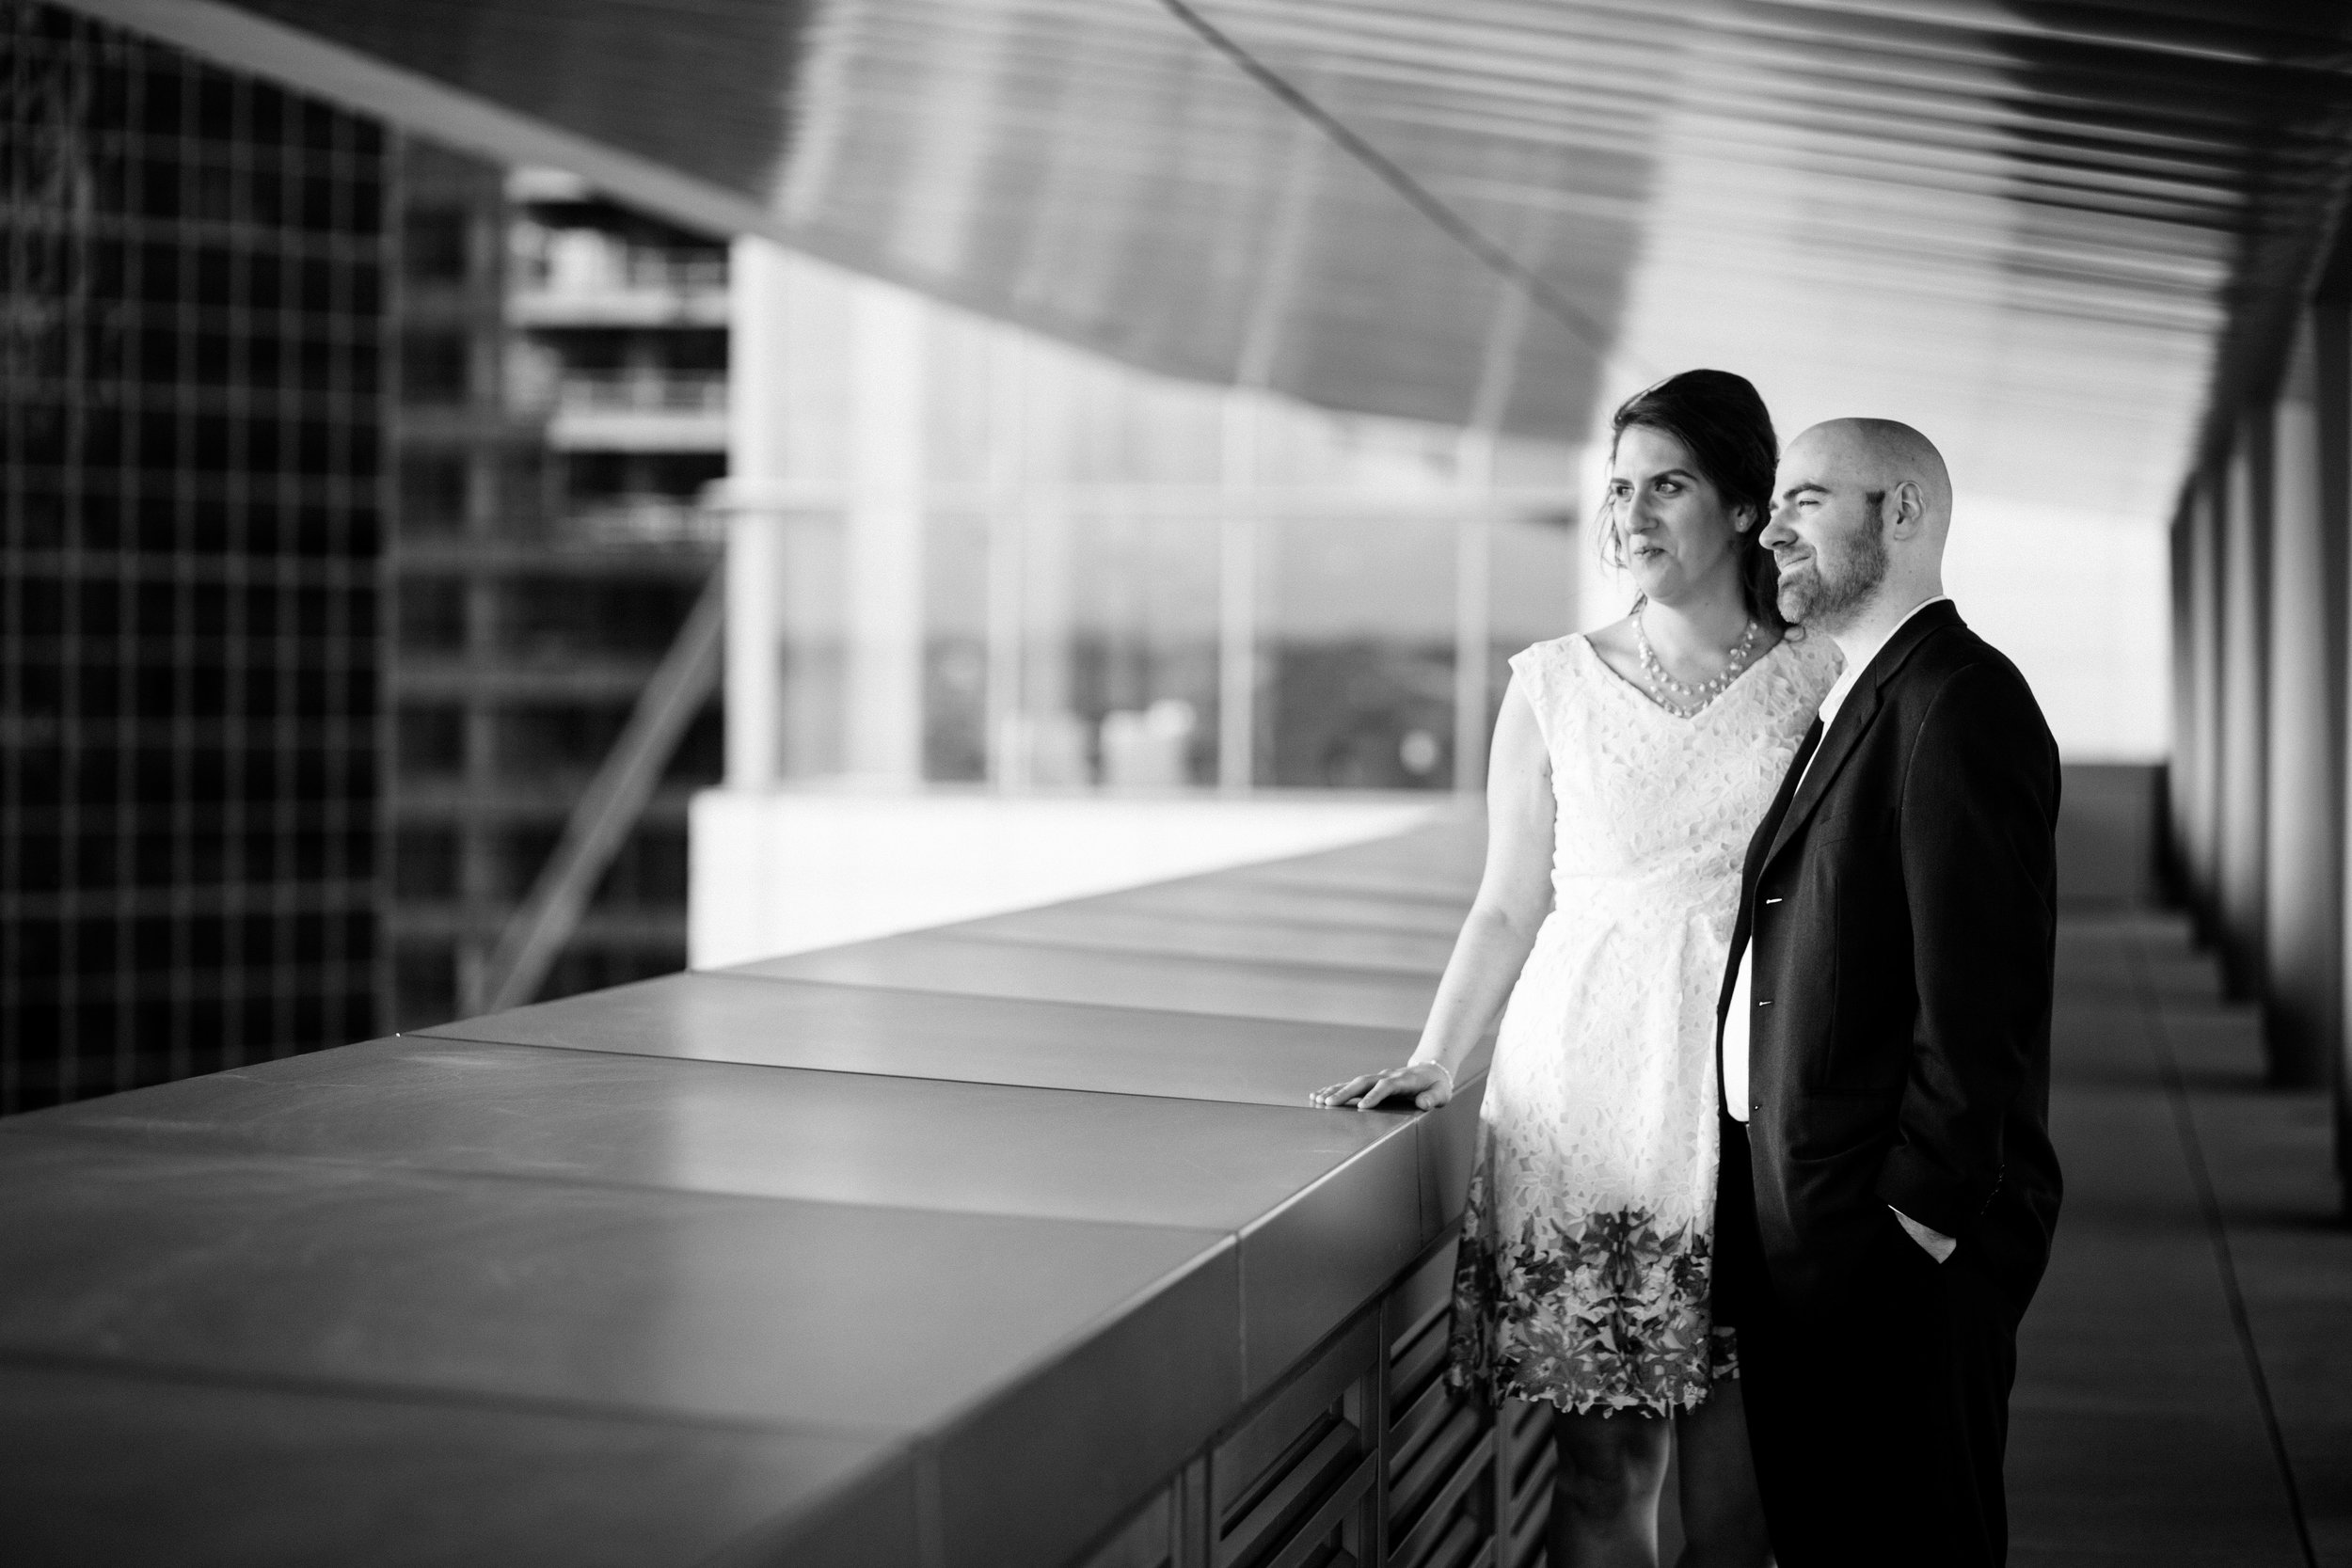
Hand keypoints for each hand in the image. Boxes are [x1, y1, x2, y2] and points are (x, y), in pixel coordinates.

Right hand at [1309, 1061, 1453, 1111]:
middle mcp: (1387, 1076)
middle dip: (1345, 1093)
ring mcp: (1378, 1078)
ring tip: (1317, 1099)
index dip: (1375, 1096)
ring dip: (1336, 1091)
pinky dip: (1335, 1090)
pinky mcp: (1371, 1083)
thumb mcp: (1441, 1093)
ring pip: (1354, 1083)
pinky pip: (1351, 1085)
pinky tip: (1319, 1096)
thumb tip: (1423, 1103)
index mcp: (1404, 1080)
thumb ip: (1432, 1098)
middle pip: (1364, 1082)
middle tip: (1328, 1104)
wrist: (1431, 1070)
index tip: (1362, 1106)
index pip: (1387, 1086)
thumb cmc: (1437, 1086)